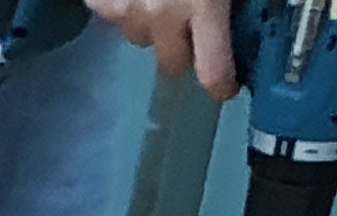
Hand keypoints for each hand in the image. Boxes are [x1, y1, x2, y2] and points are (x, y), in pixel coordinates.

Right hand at [86, 0, 239, 96]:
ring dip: (154, 25)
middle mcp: (161, 13)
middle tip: (195, 24)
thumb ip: (226, 4)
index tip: (227, 87)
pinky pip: (113, 16)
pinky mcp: (99, 0)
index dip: (223, 85)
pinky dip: (126, 6)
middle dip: (186, 49)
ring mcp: (125, 7)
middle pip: (173, 63)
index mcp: (205, 2)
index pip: (214, 71)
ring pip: (141, 38)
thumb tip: (237, 26)